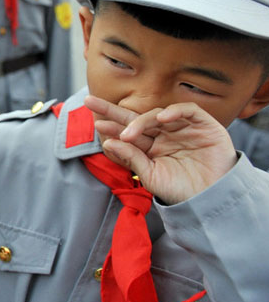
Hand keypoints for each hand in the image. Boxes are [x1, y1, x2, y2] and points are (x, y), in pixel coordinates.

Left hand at [84, 95, 236, 203]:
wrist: (211, 200)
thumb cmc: (181, 190)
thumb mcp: (151, 176)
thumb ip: (132, 158)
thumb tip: (109, 142)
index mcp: (150, 146)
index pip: (127, 131)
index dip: (112, 126)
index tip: (96, 124)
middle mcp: (164, 134)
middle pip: (136, 118)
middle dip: (112, 110)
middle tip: (90, 101)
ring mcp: (183, 128)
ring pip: (157, 115)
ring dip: (142, 121)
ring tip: (128, 134)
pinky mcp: (203, 125)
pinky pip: (188, 111)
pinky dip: (174, 111)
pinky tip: (161, 119)